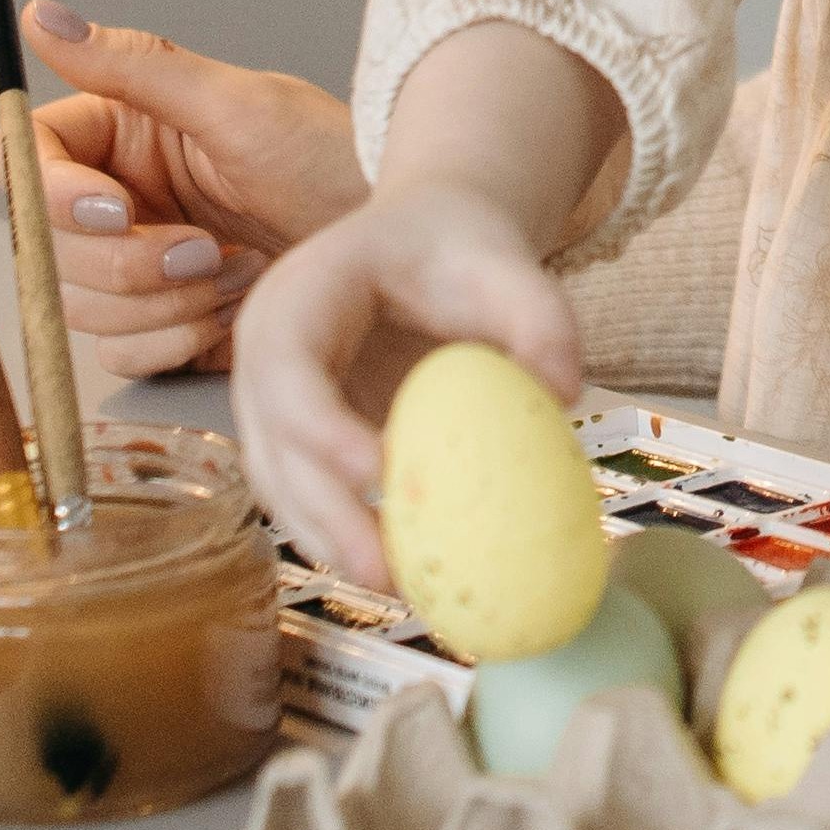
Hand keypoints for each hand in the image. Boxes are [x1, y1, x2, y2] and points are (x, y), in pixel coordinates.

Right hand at [0, 0, 369, 378]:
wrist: (395, 255)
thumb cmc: (335, 162)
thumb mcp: (239, 107)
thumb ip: (134, 68)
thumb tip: (41, 16)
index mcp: (122, 131)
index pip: (23, 158)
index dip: (48, 192)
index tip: (115, 210)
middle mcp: (118, 196)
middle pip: (45, 244)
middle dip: (125, 260)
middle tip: (208, 249)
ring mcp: (138, 264)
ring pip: (78, 305)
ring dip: (160, 300)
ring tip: (238, 270)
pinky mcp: (163, 323)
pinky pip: (121, 351)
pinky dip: (175, 338)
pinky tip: (234, 309)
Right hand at [232, 182, 582, 585]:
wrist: (430, 240)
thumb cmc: (458, 249)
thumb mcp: (506, 263)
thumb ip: (541, 317)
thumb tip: (562, 393)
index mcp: (300, 294)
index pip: (287, 365)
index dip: (320, 425)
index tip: (379, 472)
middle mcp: (267, 352)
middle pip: (274, 442)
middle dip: (324, 512)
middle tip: (385, 570)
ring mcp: (275, 401)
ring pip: (281, 484)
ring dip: (331, 541)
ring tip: (401, 588)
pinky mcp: (299, 440)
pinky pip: (307, 497)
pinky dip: (345, 537)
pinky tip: (403, 572)